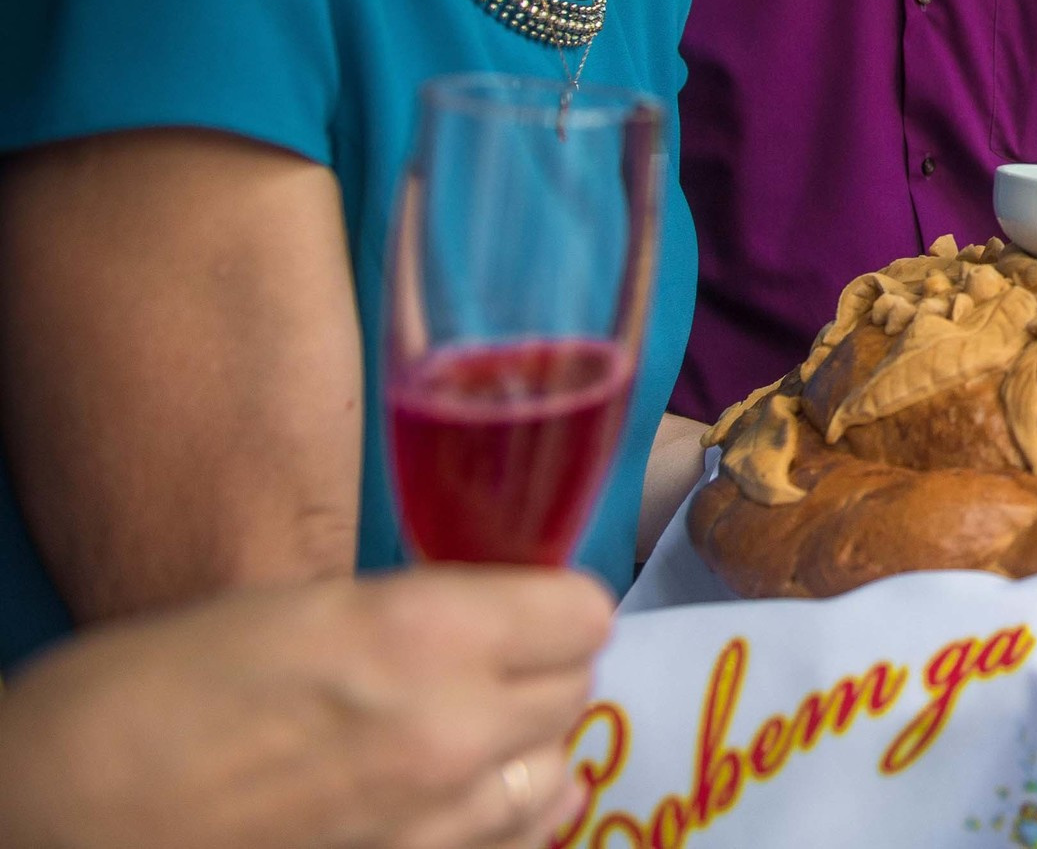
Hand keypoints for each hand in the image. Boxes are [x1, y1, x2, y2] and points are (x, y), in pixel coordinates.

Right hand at [0, 568, 612, 848]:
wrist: (61, 814)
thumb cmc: (148, 694)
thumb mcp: (303, 607)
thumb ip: (420, 614)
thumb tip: (494, 619)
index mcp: (423, 636)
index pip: (584, 612)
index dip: (551, 604)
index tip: (523, 604)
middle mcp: (450, 734)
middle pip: (576, 689)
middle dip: (539, 669)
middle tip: (485, 660)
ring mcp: (433, 827)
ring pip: (555, 773)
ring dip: (522, 747)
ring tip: (463, 731)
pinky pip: (513, 842)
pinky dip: (502, 817)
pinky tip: (453, 796)